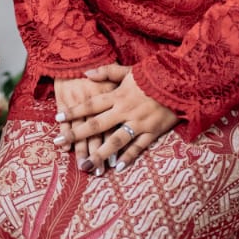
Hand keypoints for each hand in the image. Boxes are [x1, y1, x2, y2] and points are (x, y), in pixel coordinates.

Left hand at [56, 65, 178, 173]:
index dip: (73, 111)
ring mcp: (139, 122)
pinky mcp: (152, 132)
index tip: (57, 120)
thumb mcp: (128, 70)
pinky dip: (128, 157)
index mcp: (118, 95)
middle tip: (60, 144)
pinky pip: (138, 147)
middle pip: (96, 125)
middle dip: (76, 135)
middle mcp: (125, 110)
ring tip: (86, 165)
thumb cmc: (152, 75)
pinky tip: (117, 167)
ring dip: (99, 154)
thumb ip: (106, 72)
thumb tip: (86, 73)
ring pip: (115, 141)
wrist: (180, 81)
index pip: (90, 104)